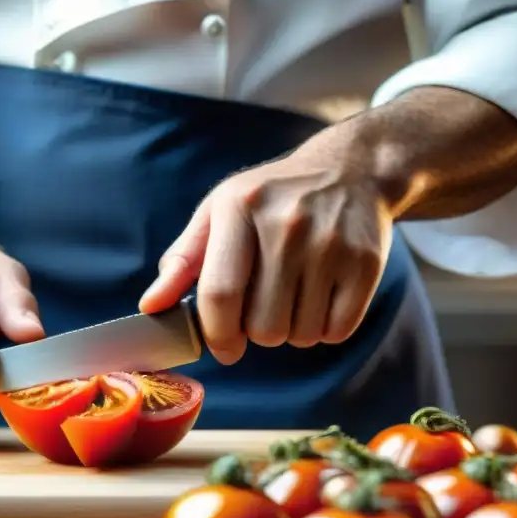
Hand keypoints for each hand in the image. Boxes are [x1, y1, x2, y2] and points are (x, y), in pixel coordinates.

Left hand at [139, 122, 394, 364]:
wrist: (352, 170)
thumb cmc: (272, 199)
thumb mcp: (220, 213)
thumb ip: (184, 260)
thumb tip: (150, 307)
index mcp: (240, 208)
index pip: (220, 293)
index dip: (216, 334)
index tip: (222, 348)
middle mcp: (287, 224)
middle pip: (262, 325)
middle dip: (258, 332)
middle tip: (265, 306)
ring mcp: (331, 244)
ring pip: (300, 335)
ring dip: (293, 331)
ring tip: (295, 296)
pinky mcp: (366, 263)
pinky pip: (337, 331)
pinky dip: (325, 329)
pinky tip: (322, 298)